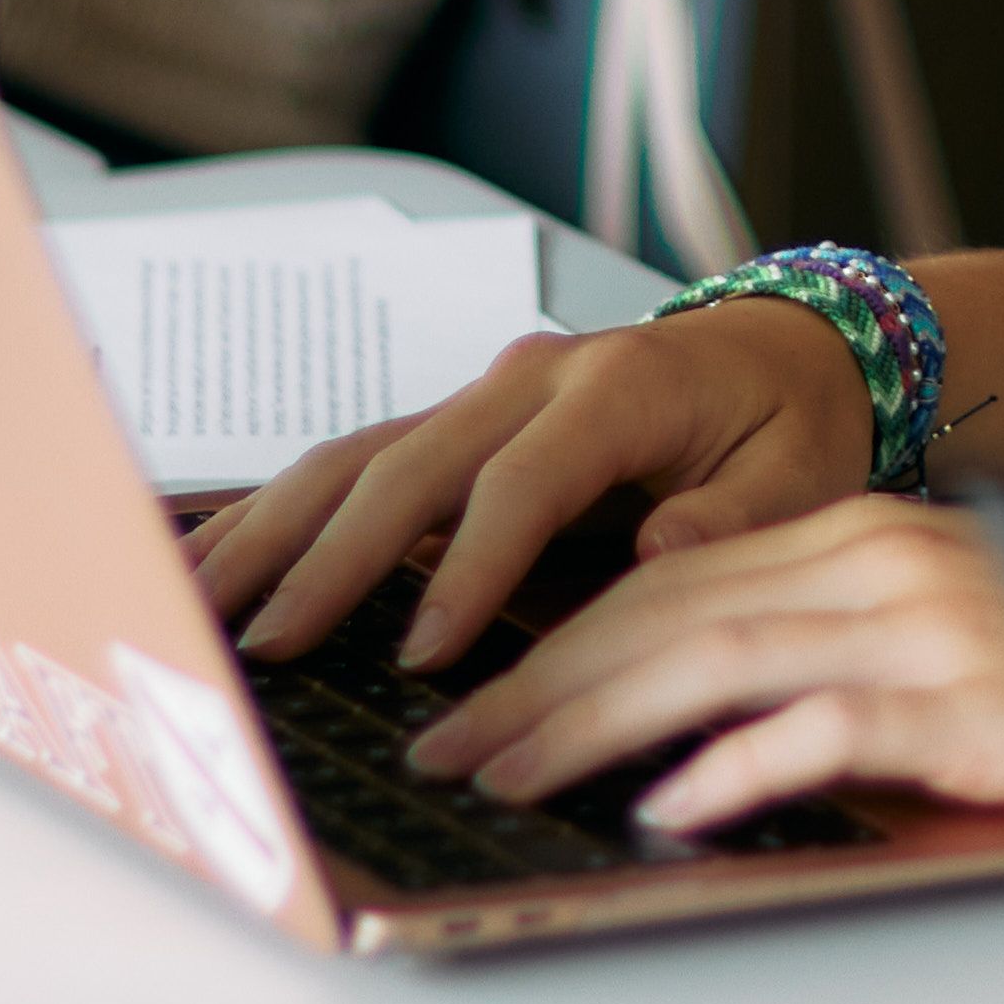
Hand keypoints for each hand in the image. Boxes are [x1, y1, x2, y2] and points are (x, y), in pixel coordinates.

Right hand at [196, 298, 886, 677]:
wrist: (787, 347)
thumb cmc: (792, 419)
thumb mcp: (801, 470)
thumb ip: (735, 516)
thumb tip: (662, 549)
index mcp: (615, 388)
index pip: (520, 484)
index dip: (468, 571)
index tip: (423, 656)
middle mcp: (528, 381)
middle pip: (406, 466)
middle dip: (331, 561)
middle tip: (273, 649)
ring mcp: (480, 396)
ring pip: (354, 458)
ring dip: (274, 533)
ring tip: (201, 607)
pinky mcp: (455, 423)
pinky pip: (354, 463)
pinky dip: (282, 512)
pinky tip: (221, 559)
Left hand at [399, 494, 1003, 829]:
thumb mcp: (929, 638)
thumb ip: (820, 664)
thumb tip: (690, 743)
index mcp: (854, 538)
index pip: (664, 581)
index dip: (552, 641)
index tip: (471, 699)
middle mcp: (872, 562)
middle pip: (660, 612)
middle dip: (535, 684)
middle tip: (445, 747)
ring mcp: (918, 625)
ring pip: (710, 658)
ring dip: (590, 723)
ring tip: (509, 775)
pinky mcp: (964, 700)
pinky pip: (821, 728)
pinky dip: (731, 768)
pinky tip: (670, 808)